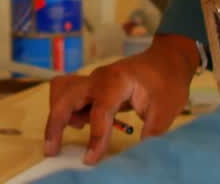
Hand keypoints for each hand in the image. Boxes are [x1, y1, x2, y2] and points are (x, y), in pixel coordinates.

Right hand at [42, 34, 199, 164]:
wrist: (166, 59)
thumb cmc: (167, 82)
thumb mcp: (166, 109)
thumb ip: (151, 132)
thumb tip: (140, 155)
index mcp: (116, 82)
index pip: (99, 113)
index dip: (95, 138)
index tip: (90, 160)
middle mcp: (98, 78)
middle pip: (65, 97)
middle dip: (54, 124)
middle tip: (52, 150)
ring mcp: (92, 79)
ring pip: (61, 92)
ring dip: (59, 113)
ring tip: (77, 129)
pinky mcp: (91, 84)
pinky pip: (67, 93)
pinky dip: (66, 108)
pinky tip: (82, 122)